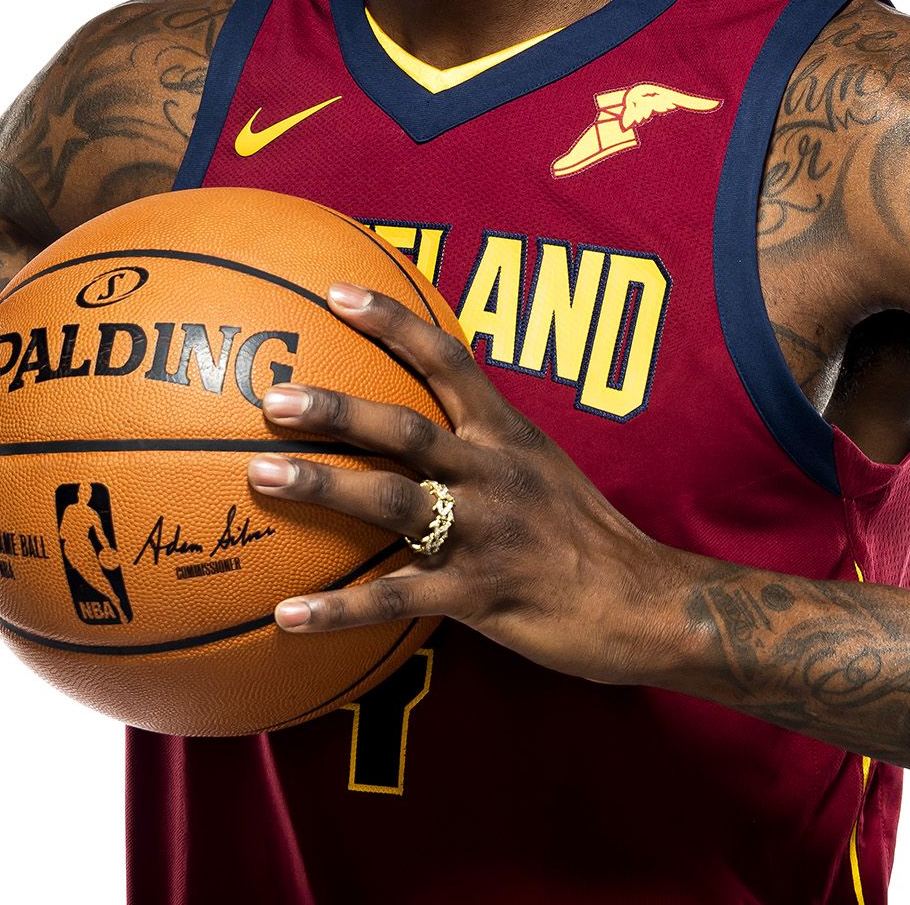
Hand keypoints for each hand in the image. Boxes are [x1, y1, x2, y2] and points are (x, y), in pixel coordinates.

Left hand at [248, 282, 680, 686]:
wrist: (649, 604)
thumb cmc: (588, 539)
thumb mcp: (545, 469)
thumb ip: (488, 446)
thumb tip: (425, 427)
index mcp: (507, 436)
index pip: (448, 360)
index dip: (393, 323)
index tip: (336, 294)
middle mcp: (494, 473)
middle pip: (406, 429)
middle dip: (337, 408)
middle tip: (273, 397)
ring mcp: (486, 533)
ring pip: (394, 502)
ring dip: (323, 486)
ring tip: (261, 475)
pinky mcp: (480, 595)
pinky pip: (397, 599)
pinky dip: (339, 608)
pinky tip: (286, 614)